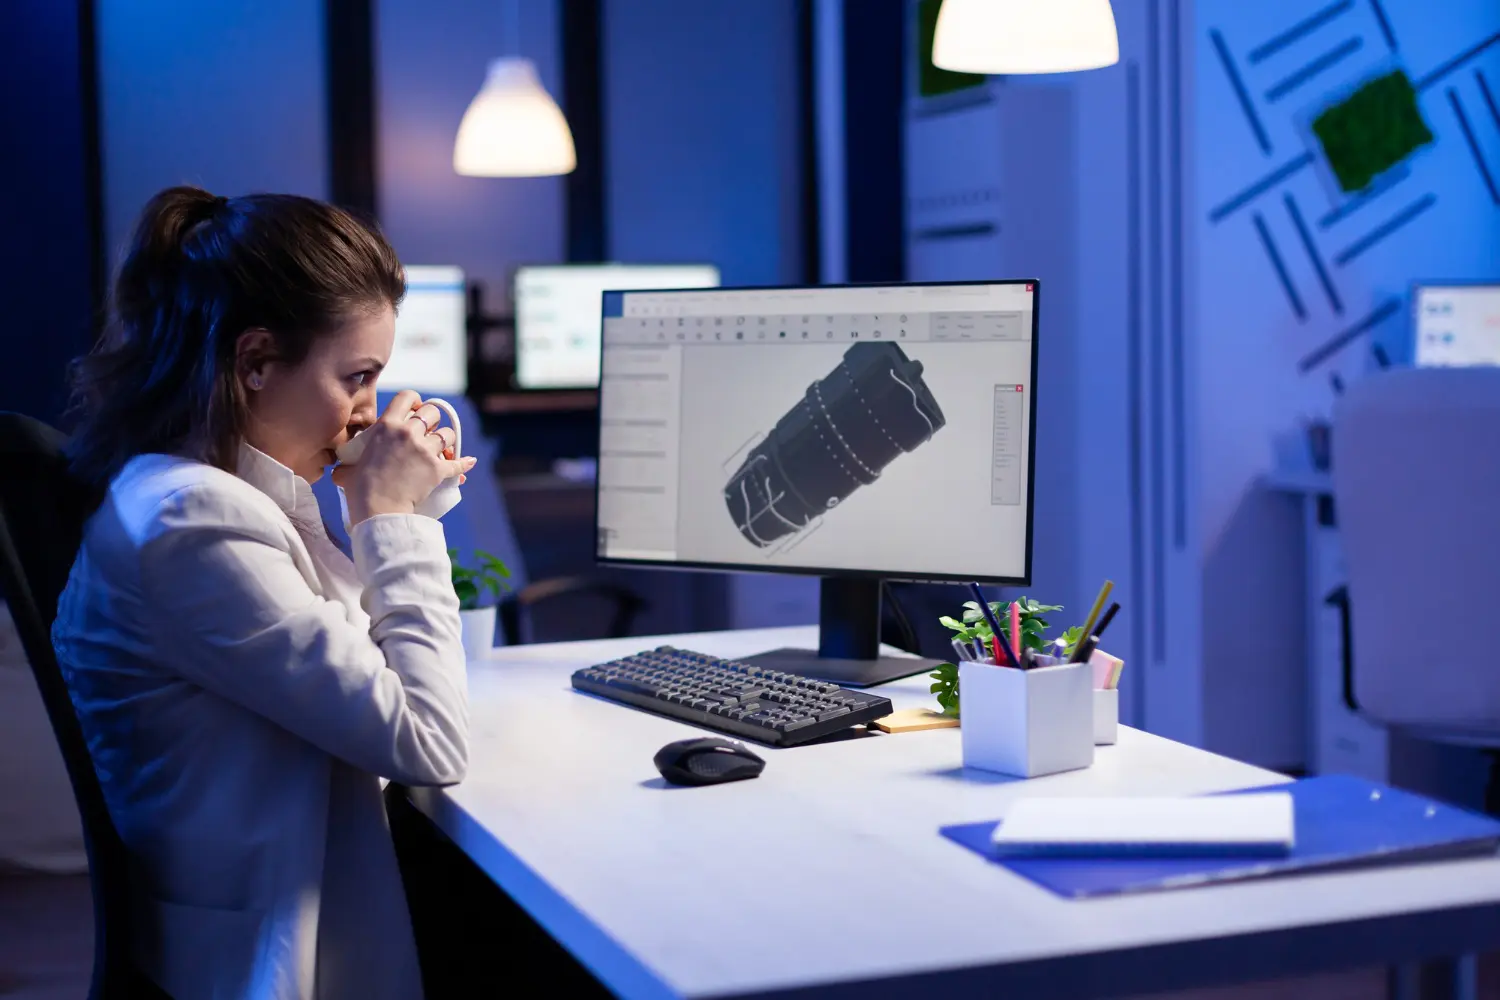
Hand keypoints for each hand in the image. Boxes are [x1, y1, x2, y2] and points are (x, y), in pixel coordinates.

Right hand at [331, 390, 476, 523]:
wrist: (378, 510)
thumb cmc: (359, 489)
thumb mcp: (348, 467)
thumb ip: (348, 462)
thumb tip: (340, 469)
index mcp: (387, 426)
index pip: (407, 396)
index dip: (414, 400)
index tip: (415, 408)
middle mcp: (409, 433)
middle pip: (432, 412)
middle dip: (432, 420)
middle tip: (428, 431)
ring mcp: (426, 450)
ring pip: (448, 435)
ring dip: (446, 441)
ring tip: (442, 448)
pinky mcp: (438, 469)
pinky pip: (458, 463)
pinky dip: (464, 464)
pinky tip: (469, 462)